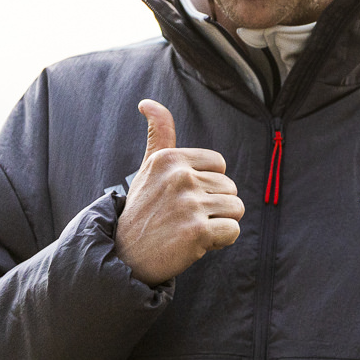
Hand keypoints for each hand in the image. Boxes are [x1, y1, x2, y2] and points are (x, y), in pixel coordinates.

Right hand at [113, 100, 244, 284]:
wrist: (123, 258)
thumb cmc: (143, 211)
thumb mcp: (149, 168)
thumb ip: (160, 134)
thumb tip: (148, 102)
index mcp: (170, 159)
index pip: (219, 165)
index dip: (206, 185)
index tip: (180, 197)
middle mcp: (179, 177)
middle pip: (230, 188)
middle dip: (212, 206)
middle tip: (181, 218)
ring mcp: (189, 204)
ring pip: (236, 209)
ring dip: (218, 224)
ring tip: (187, 230)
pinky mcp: (198, 231)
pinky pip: (233, 231)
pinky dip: (220, 241)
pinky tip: (194, 244)